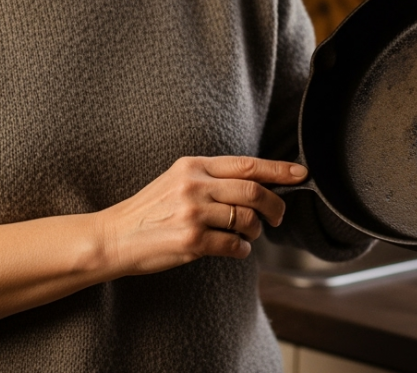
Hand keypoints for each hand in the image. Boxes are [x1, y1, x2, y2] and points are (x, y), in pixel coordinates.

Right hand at [97, 156, 307, 275]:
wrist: (115, 236)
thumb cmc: (149, 211)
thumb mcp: (177, 180)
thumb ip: (211, 178)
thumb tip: (256, 184)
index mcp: (193, 166)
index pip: (247, 165)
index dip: (279, 170)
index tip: (300, 174)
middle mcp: (194, 186)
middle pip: (254, 192)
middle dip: (276, 206)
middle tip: (278, 217)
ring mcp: (193, 214)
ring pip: (247, 221)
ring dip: (255, 232)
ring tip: (246, 236)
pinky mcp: (191, 241)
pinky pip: (234, 246)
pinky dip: (242, 250)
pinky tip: (234, 250)